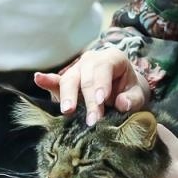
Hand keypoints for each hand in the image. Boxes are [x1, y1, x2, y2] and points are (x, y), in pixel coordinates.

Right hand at [33, 47, 148, 124]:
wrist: (124, 91)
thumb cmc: (131, 92)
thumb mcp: (139, 95)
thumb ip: (133, 99)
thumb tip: (122, 104)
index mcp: (112, 58)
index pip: (104, 69)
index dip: (101, 85)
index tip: (101, 101)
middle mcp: (92, 60)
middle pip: (85, 77)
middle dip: (87, 99)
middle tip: (92, 120)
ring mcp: (77, 69)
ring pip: (69, 80)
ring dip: (68, 97)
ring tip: (68, 111)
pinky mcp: (67, 80)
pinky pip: (56, 81)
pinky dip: (47, 81)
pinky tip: (38, 78)